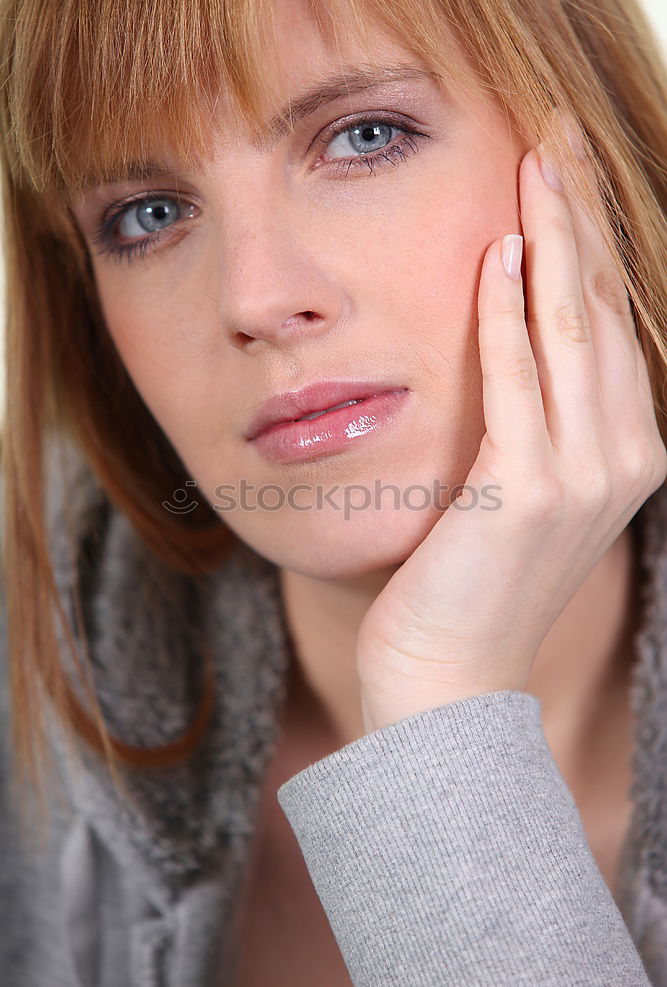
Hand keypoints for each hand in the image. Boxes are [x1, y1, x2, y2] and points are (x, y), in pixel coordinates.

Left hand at [356, 111, 666, 734]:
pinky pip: (519, 385)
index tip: (567, 176)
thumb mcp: (518, 489)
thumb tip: (518, 334)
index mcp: (627, 451)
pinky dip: (509, 317)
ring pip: (573, 333)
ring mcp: (583, 478)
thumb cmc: (471, 582)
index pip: (612, 324)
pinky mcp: (526, 495)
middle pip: (604, 311)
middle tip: (556, 139)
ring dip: (555, 241)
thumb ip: (535, 418)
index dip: (593, 243)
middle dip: (581, 219)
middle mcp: (623, 458)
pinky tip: (499, 256)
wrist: (449, 679)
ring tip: (538, 165)